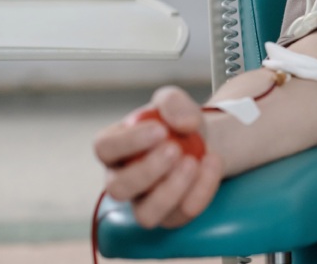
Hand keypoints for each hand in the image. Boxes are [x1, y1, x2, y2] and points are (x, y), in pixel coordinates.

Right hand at [93, 86, 223, 227]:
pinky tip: (212, 163)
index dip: (129, 141)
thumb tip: (184, 123)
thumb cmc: (175, 122)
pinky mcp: (170, 215)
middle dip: (148, 170)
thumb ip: (172, 102)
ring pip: (146, 215)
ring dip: (172, 190)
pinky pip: (181, 214)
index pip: (104, 148)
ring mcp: (144, 202)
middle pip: (118, 188)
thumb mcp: (173, 101)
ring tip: (193, 161)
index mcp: (113, 147)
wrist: (203, 141)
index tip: (160, 130)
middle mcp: (121, 180)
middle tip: (176, 149)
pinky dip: (202, 190)